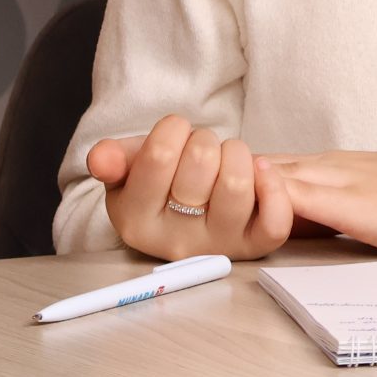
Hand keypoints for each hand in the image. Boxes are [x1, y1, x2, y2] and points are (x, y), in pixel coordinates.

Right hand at [86, 114, 293, 260]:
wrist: (189, 211)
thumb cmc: (161, 182)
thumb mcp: (128, 169)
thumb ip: (112, 160)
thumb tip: (100, 159)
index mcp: (135, 220)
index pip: (159, 155)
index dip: (173, 128)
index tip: (174, 132)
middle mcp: (175, 241)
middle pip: (201, 163)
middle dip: (204, 139)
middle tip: (200, 150)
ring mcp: (218, 246)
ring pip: (237, 185)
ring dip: (236, 153)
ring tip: (227, 157)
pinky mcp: (254, 247)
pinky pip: (275, 222)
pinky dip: (272, 185)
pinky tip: (260, 169)